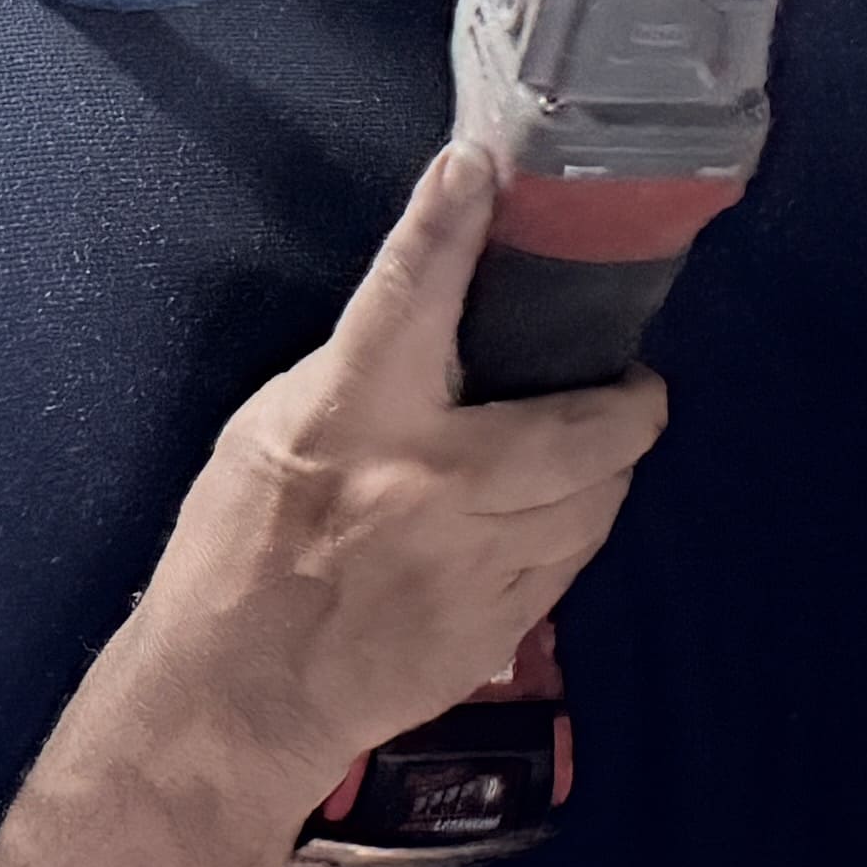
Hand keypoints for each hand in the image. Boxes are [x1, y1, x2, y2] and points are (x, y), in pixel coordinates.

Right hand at [120, 147, 664, 830]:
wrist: (237, 700)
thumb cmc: (237, 551)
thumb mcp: (269, 431)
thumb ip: (356, 374)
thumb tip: (423, 329)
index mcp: (357, 415)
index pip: (412, 292)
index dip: (450, 218)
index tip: (480, 165)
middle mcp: (436, 481)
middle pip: (582, 420)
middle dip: (628, 396)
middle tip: (628, 377)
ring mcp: (479, 559)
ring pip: (599, 496)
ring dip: (611, 462)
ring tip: (602, 441)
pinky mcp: (503, 623)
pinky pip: (574, 557)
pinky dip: (580, 522)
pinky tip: (561, 510)